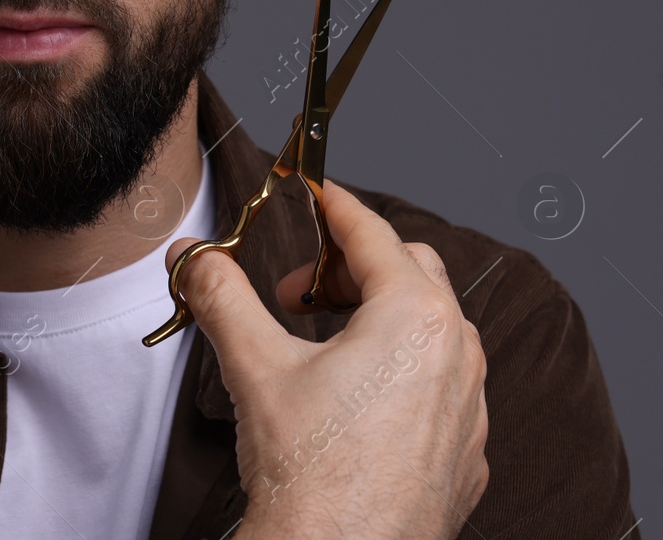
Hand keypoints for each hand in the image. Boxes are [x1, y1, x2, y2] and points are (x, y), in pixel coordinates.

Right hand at [170, 179, 487, 539]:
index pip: (373, 233)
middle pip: (412, 271)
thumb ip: (220, 294)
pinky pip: (443, 387)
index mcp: (416, 317)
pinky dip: (402, 371)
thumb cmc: (308, 471)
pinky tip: (353, 400)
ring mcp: (471, 408)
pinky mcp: (468, 453)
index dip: (333, 205)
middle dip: (351, 267)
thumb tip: (190, 256)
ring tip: (321, 345)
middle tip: (296, 293)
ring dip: (378, 317)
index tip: (311, 191)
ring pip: (433, 330)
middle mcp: (459, 355)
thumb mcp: (253, 365)